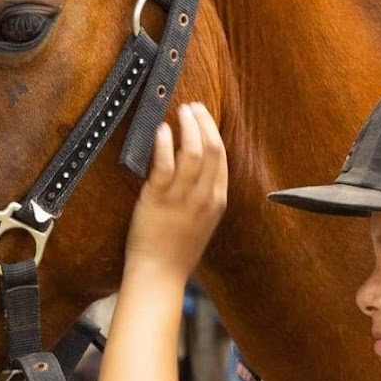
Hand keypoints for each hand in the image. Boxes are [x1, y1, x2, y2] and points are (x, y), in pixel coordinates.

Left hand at [125, 102, 227, 280]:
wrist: (159, 274)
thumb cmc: (177, 251)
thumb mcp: (202, 222)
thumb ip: (204, 196)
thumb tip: (198, 168)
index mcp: (218, 201)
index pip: (222, 158)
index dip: (213, 132)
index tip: (203, 116)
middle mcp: (204, 197)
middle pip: (212, 149)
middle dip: (203, 123)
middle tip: (193, 107)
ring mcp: (182, 198)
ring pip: (193, 152)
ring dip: (188, 126)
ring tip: (180, 112)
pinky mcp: (158, 199)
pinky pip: (165, 164)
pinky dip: (165, 143)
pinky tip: (162, 130)